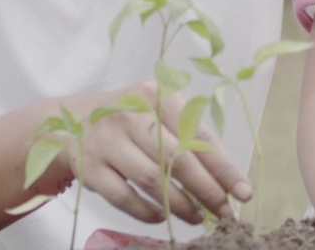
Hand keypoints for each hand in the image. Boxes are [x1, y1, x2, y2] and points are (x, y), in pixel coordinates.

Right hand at [65, 82, 251, 224]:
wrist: (70, 121)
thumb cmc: (129, 119)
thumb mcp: (158, 113)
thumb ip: (189, 137)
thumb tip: (226, 178)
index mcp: (157, 96)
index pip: (198, 136)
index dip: (223, 168)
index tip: (243, 191)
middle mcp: (131, 115)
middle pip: (177, 159)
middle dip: (206, 190)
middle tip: (224, 212)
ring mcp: (107, 142)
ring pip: (152, 180)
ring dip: (180, 205)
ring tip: (197, 217)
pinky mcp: (90, 168)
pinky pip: (124, 197)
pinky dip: (146, 212)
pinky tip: (163, 218)